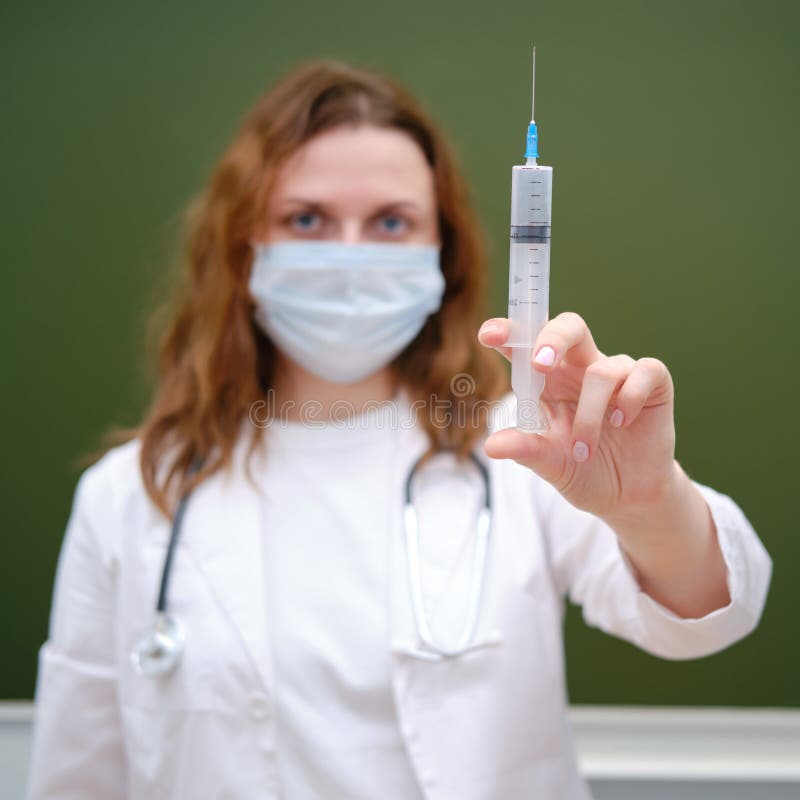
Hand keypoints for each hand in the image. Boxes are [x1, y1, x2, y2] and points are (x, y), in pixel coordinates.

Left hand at [478, 312, 678, 520]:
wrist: (626, 496)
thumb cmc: (582, 470)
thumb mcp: (549, 464)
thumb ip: (526, 450)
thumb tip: (491, 445)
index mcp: (549, 381)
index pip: (527, 345)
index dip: (510, 332)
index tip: (488, 334)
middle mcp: (581, 369)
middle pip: (570, 327)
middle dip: (553, 338)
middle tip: (540, 363)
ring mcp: (618, 373)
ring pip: (602, 370)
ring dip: (589, 415)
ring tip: (583, 450)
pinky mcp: (653, 384)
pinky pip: (645, 371)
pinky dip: (631, 397)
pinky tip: (622, 422)